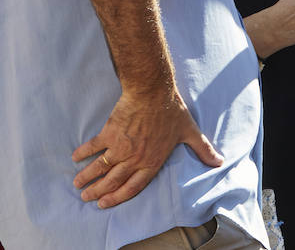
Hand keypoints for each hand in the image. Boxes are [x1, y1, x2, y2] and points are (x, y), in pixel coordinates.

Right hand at [72, 88, 222, 208]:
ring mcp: (120, 147)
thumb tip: (219, 161)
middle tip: (87, 199)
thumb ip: (203, 149)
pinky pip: (93, 147)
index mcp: (152, 161)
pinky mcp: (109, 133)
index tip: (106, 204)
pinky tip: (75, 158)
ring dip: (87, 178)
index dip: (118, 197)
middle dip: (99, 193)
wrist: (153, 91)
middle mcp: (134, 158)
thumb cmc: (172, 110)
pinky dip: (83, 154)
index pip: (133, 187)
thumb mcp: (190, 131)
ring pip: (100, 168)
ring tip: (77, 185)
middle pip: (113, 181)